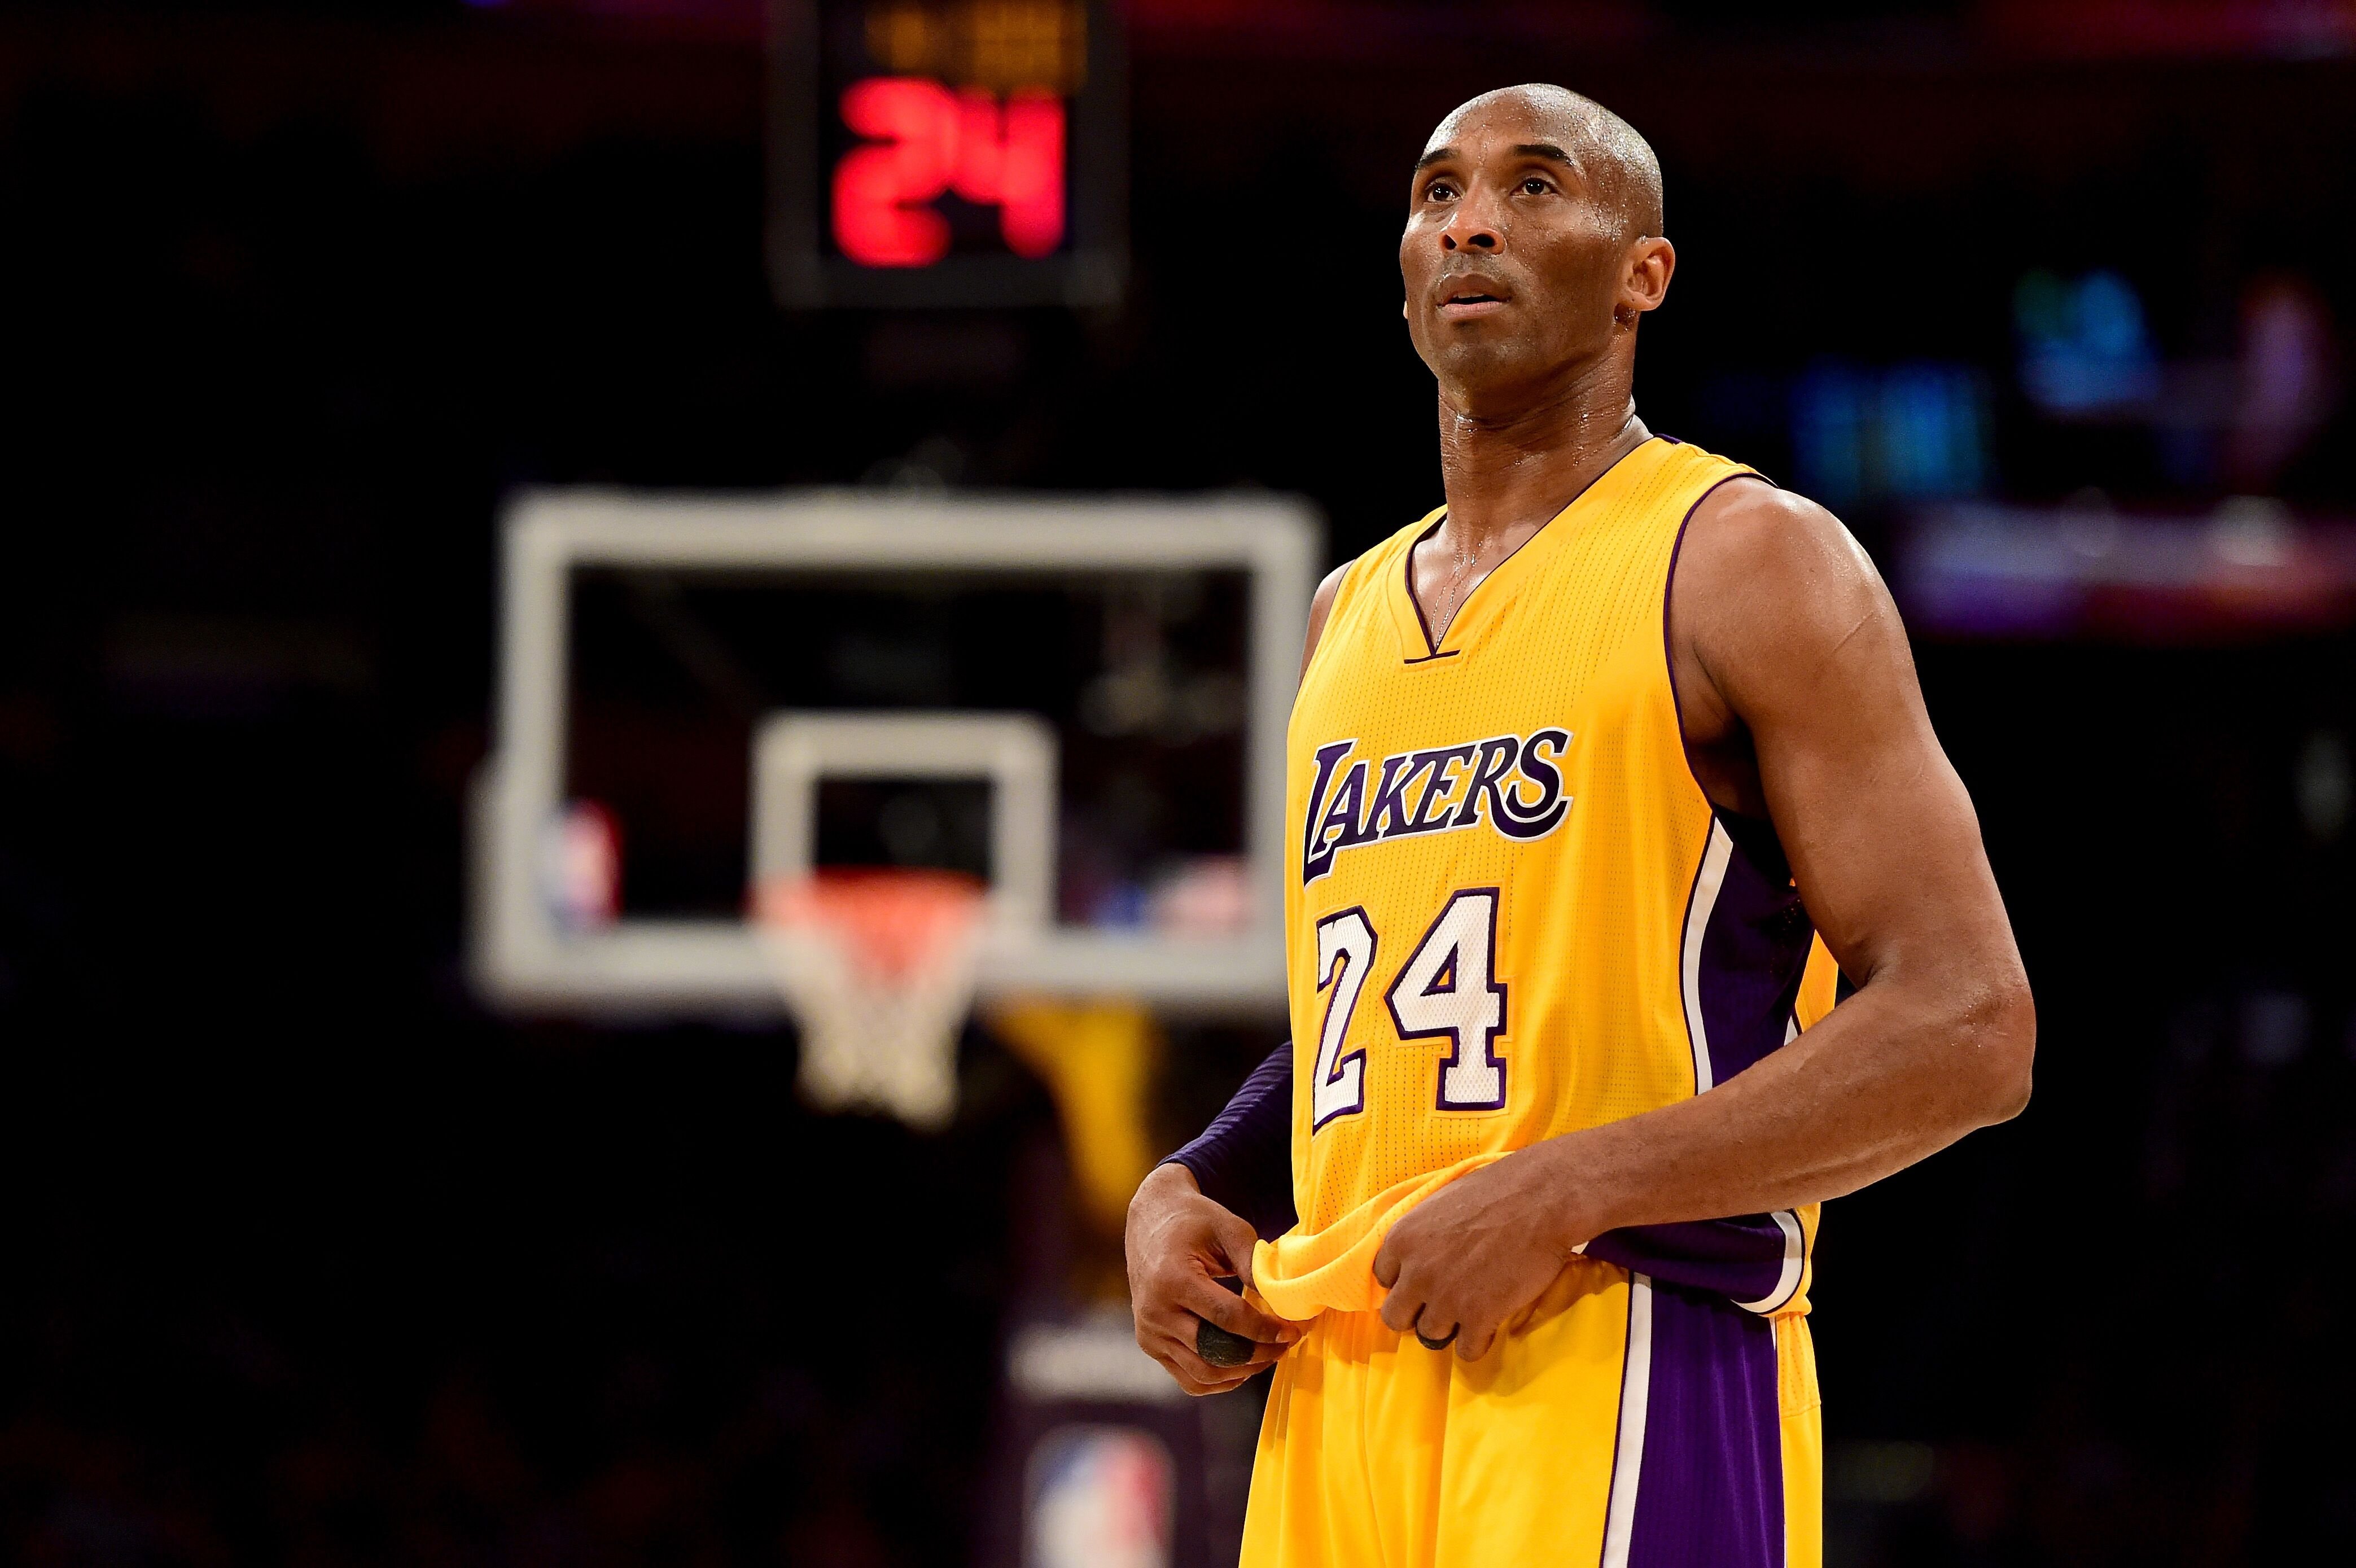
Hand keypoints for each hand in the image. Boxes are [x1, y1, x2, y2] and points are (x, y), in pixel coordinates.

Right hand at [1126, 1163, 1300, 1394]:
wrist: (1150, 1220)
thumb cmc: (1193, 1220)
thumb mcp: (1228, 1228)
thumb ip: (1253, 1264)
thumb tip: (1281, 1302)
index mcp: (1173, 1279)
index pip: (1226, 1318)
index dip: (1263, 1330)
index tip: (1292, 1331)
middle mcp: (1155, 1311)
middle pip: (1214, 1352)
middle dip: (1258, 1354)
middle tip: (1286, 1345)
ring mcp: (1150, 1332)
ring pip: (1202, 1373)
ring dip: (1241, 1371)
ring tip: (1269, 1355)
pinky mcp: (1150, 1344)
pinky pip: (1188, 1378)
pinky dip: (1219, 1380)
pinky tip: (1243, 1367)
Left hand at [1372, 1145, 1586, 1360]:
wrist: (1541, 1200)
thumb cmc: (1496, 1190)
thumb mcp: (1441, 1202)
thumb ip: (1421, 1234)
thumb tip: (1419, 1254)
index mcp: (1402, 1239)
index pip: (1383, 1278)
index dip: (1405, 1281)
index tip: (1425, 1280)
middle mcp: (1416, 1273)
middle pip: (1395, 1317)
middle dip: (1415, 1314)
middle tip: (1441, 1305)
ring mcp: (1445, 1298)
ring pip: (1430, 1335)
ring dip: (1449, 1327)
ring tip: (1471, 1312)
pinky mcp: (1478, 1317)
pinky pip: (1466, 1351)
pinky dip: (1477, 1343)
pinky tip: (1489, 1326)